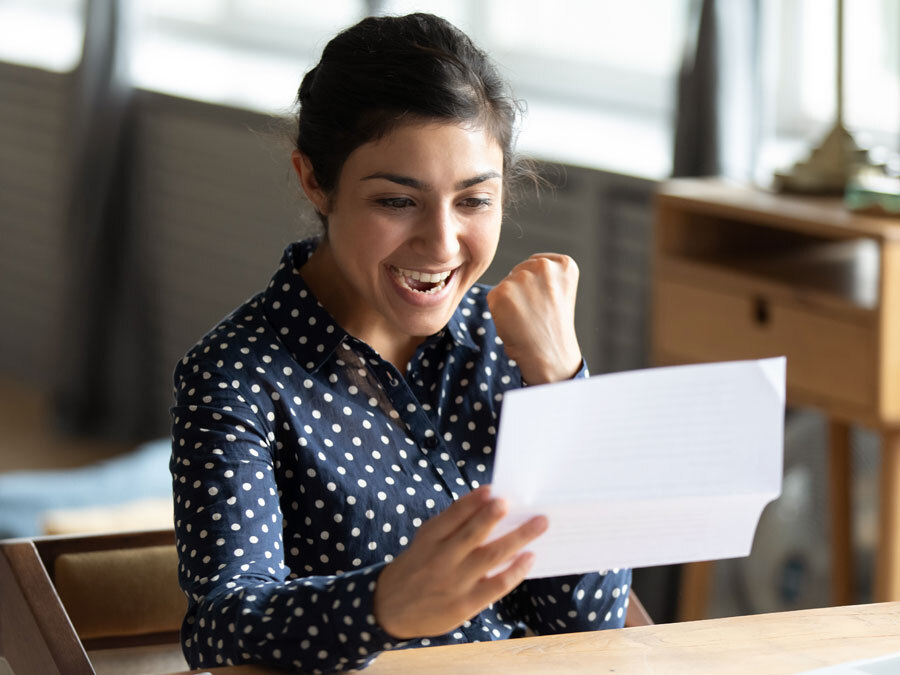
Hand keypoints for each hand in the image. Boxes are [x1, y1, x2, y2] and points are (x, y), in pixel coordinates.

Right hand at [373, 486, 547, 638]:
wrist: (392, 608)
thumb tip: (487, 501)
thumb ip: (451, 523)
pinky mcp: (465, 604)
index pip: (453, 515)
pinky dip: (515, 571)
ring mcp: (455, 582)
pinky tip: (529, 557)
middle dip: (494, 516)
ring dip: (518, 538)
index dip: (473, 502)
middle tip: (513, 502)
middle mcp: (442, 559)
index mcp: (430, 538)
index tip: (492, 490)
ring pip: (491, 556)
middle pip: (473, 534)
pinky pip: (497, 585)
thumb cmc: (418, 566)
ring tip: (539, 524)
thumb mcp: (425, 540)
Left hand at [487, 253, 581, 384]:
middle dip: (522, 290)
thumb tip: (514, 272)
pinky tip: (514, 321)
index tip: (547, 302)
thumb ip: (543, 274)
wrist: (550, 355)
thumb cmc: (553, 327)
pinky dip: (498, 310)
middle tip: (535, 313)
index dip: (537, 286)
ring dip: (510, 299)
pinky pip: (493, 296)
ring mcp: (522, 278)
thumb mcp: (559, 291)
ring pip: (506, 283)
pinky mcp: (502, 292)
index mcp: (564, 264)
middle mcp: (544, 266)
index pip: (537, 263)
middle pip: (520, 270)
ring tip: (526, 318)